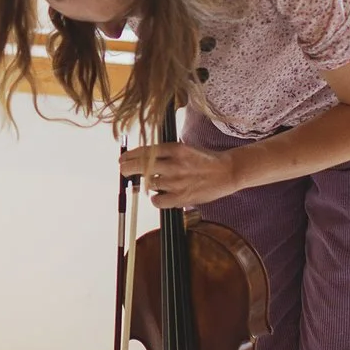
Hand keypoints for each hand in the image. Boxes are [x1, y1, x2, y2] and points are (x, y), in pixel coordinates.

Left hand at [119, 142, 239, 208]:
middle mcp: (174, 165)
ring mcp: (177, 182)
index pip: (145, 151)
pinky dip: (156, 199)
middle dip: (128, 169)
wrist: (227, 171)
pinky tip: (160, 195)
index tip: (122, 159)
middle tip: (124, 170)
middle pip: (141, 167)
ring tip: (154, 182)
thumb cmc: (204, 159)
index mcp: (175, 149)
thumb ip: (165, 152)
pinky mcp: (182, 198)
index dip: (130, 156)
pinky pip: (158, 201)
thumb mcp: (184, 148)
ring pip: (149, 184)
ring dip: (147, 183)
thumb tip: (142, 157)